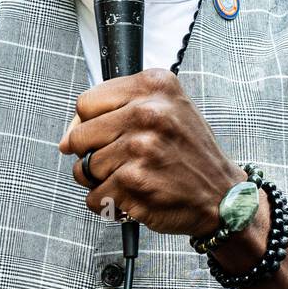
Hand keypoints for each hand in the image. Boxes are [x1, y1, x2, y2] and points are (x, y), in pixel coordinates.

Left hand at [58, 69, 245, 235]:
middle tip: (124, 159)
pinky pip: (94, 196)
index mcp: (154, 86)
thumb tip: (67, 139)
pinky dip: (108, 202)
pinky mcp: (134, 182)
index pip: (86, 103)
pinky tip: (133, 195)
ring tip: (134, 176)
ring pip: (84, 169)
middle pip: (80, 136)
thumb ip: (115, 109)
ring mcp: (140, 148)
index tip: (107, 134)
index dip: (90, 124)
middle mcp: (148, 113)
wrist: (221, 195)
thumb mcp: (165, 108)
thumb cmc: (189, 152)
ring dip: (103, 180)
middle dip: (94, 154)